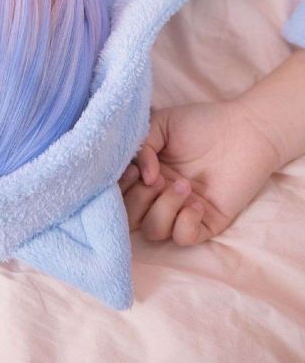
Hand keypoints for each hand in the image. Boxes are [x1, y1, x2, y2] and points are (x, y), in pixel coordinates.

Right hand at [119, 100, 279, 245]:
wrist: (244, 129)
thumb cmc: (202, 123)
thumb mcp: (161, 124)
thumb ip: (141, 146)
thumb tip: (142, 177)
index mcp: (144, 174)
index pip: (118, 195)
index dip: (118, 190)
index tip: (132, 172)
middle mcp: (159, 196)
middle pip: (130, 219)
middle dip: (139, 200)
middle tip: (160, 178)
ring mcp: (181, 211)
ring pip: (154, 231)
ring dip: (164, 209)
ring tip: (184, 185)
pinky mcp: (205, 223)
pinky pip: (183, 238)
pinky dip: (185, 223)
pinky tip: (198, 203)